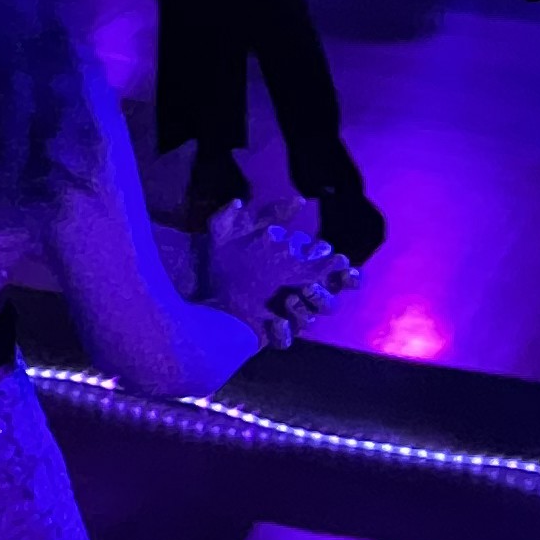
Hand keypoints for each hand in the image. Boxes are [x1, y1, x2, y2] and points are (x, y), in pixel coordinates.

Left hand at [198, 205, 350, 349]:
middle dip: (324, 295)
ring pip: (310, 321)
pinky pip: (284, 340)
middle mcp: (295, 297)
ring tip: (288, 302)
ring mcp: (283, 317)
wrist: (192, 286)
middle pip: (328, 302)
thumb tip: (300, 200)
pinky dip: (281, 333)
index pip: (334, 275)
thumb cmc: (221, 257)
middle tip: (307, 288)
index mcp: (297, 274)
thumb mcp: (246, 230)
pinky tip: (272, 322)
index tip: (343, 267)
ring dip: (305, 312)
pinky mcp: (267, 334)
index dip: (346, 273)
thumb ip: (271, 214)